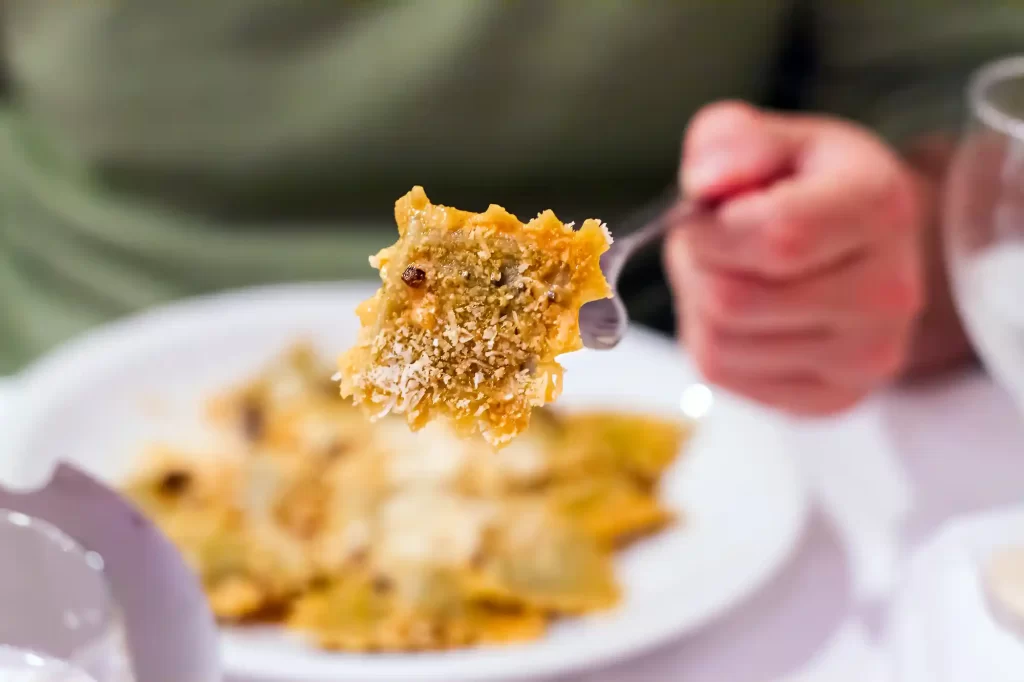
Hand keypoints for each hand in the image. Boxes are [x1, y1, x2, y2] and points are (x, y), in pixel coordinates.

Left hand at [666, 102, 926, 414]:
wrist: (863, 249)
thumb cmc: (810, 188)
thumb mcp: (773, 140)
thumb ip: (730, 140)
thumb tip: (705, 182)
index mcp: (878, 207)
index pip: (776, 236)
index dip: (712, 229)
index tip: (702, 215)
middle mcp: (888, 292)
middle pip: (733, 299)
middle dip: (698, 267)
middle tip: (713, 245)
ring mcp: (866, 356)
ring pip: (719, 346)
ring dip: (697, 308)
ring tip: (730, 275)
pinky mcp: (834, 398)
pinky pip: (726, 379)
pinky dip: (712, 344)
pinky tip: (743, 316)